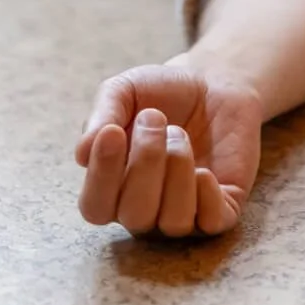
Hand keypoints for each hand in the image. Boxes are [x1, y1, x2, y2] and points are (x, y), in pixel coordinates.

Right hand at [76, 63, 262, 238]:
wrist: (214, 82)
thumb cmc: (161, 92)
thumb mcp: (124, 90)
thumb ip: (101, 115)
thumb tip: (81, 153)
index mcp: (113, 187)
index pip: (95, 207)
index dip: (101, 176)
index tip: (113, 132)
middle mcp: (145, 208)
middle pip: (135, 216)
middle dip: (145, 163)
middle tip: (156, 118)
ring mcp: (184, 212)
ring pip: (174, 221)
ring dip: (177, 169)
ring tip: (180, 134)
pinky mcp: (222, 208)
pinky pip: (212, 222)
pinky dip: (207, 197)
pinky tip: (204, 169)